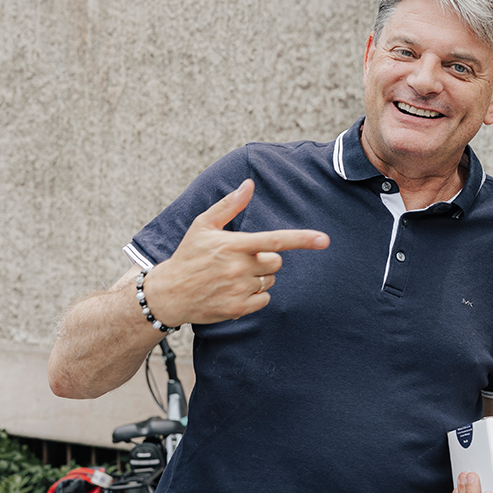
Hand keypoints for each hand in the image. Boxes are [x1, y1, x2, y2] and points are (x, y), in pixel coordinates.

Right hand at [142, 179, 329, 326]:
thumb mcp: (203, 225)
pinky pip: (264, 299)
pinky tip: (234, 291)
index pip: (274, 240)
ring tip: (233, 276)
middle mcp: (238, 267)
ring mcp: (238, 289)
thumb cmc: (189, 255)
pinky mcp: (238, 309)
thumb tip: (249, 184)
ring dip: (259, 278)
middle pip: (276, 262)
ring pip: (270, 281)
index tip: (324, 240)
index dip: (302, 239)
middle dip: (265, 260)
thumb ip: (229, 205)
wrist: (168, 294)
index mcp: (233, 245)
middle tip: (241, 260)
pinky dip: (255, 296)